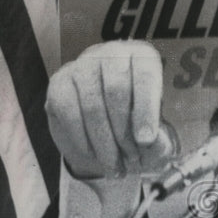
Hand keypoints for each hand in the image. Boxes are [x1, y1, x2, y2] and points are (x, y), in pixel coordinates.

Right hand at [46, 40, 177, 178]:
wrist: (103, 126)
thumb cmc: (136, 123)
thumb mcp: (155, 133)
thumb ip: (159, 139)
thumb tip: (150, 142)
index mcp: (142, 57)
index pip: (145, 76)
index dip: (146, 110)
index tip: (146, 140)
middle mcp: (112, 52)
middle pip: (117, 90)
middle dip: (124, 131)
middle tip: (131, 159)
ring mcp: (82, 65)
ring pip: (92, 104)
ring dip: (104, 141)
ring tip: (114, 164)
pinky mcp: (59, 82)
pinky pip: (69, 111)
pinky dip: (82, 138)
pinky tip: (93, 154)